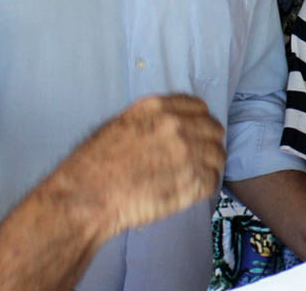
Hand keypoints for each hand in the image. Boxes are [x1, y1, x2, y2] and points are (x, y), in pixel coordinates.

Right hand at [44, 94, 225, 234]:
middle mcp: (176, 126)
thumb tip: (168, 124)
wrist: (87, 198)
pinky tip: (193, 189)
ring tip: (196, 175)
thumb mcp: (118, 126)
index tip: (196, 132)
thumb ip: (149, 121)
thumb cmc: (93, 166)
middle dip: (208, 141)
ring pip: (218, 155)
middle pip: (213, 129)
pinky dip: (206, 185)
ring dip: (210, 164)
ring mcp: (187, 153)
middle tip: (199, 156)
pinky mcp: (193, 182)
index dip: (199, 121)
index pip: (199, 107)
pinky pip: (213, 180)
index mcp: (157, 108)